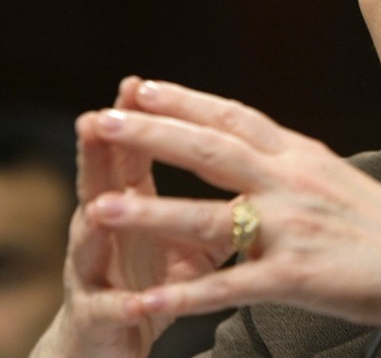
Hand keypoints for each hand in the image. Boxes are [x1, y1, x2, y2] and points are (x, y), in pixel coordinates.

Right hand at [32, 77, 228, 357]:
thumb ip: (211, 201)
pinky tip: (136, 302)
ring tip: (101, 206)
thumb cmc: (151, 279)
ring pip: (95, 242)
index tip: (139, 83)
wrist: (113, 343)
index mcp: (134, 204)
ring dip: (102, 224)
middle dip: (103, 153)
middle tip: (97, 118)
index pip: (133, 153)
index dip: (138, 123)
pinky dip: (126, 305)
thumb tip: (250, 163)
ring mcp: (98, 273)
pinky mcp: (102, 318)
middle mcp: (107, 231)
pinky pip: (114, 311)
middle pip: (104, 184)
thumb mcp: (188, 238)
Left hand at [73, 78, 380, 340]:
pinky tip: (146, 300)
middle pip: (212, 151)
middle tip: (101, 120)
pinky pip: (229, 286)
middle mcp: (294, 182)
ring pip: (210, 217)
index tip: (142, 88)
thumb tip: (259, 156)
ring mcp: (293, 228)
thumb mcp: (342, 178)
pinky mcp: (296, 277)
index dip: (185, 101)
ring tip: (102, 206)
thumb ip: (296, 167)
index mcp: (304, 156)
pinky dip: (184, 296)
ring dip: (152, 211)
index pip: (235, 117)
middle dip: (152, 134)